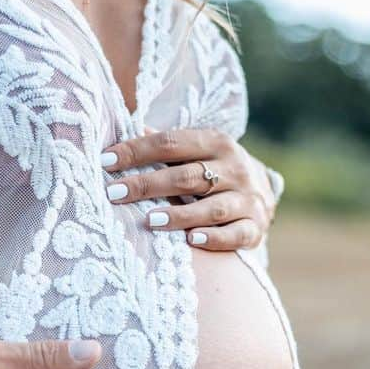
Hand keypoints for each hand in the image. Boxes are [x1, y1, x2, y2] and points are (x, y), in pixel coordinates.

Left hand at [102, 128, 275, 250]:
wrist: (264, 191)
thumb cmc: (215, 169)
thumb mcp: (197, 150)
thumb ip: (166, 145)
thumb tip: (126, 128)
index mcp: (217, 142)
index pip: (171, 143)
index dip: (137, 151)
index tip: (105, 161)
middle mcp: (235, 168)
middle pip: (187, 176)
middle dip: (148, 185)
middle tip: (114, 194)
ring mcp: (247, 199)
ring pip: (212, 208)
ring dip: (180, 215)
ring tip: (149, 221)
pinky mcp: (254, 227)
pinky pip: (236, 235)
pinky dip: (215, 238)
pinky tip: (192, 240)